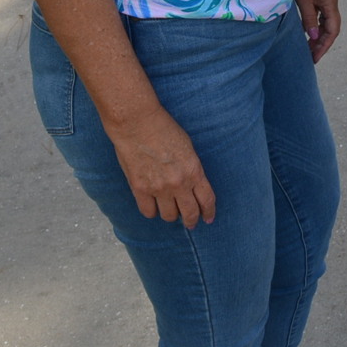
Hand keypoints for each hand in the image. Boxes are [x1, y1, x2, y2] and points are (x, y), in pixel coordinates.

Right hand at [107, 107, 215, 225]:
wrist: (138, 123)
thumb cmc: (164, 129)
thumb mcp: (188, 147)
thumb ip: (191, 168)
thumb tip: (192, 185)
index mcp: (194, 171)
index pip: (207, 200)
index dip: (208, 212)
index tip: (208, 218)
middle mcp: (178, 183)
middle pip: (189, 213)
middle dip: (192, 221)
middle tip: (191, 223)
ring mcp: (159, 188)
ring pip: (169, 216)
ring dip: (171, 215)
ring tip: (170, 210)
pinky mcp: (140, 189)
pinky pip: (148, 212)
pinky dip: (152, 211)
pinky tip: (153, 206)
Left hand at [296, 0, 341, 63]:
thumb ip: (309, 18)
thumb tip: (313, 37)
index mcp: (330, 1)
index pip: (333, 30)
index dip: (325, 45)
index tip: (315, 57)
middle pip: (331, 27)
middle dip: (322, 43)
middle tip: (311, 56)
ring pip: (326, 21)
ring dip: (318, 35)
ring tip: (308, 47)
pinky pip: (321, 13)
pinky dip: (315, 25)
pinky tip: (307, 31)